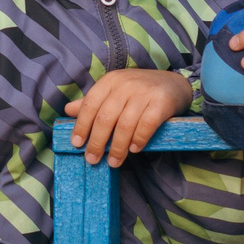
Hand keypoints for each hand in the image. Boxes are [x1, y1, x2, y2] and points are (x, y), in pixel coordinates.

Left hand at [64, 69, 191, 165]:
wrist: (175, 84)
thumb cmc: (140, 91)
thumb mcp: (115, 91)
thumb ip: (94, 102)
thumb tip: (68, 110)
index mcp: (111, 80)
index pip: (90, 104)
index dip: (81, 126)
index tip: (77, 144)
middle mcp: (126, 84)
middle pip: (105, 117)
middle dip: (97, 142)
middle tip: (92, 160)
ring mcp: (145, 93)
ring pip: (125, 125)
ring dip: (117, 147)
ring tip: (114, 162)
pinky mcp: (162, 102)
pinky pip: (146, 125)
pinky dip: (138, 140)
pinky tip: (134, 150)